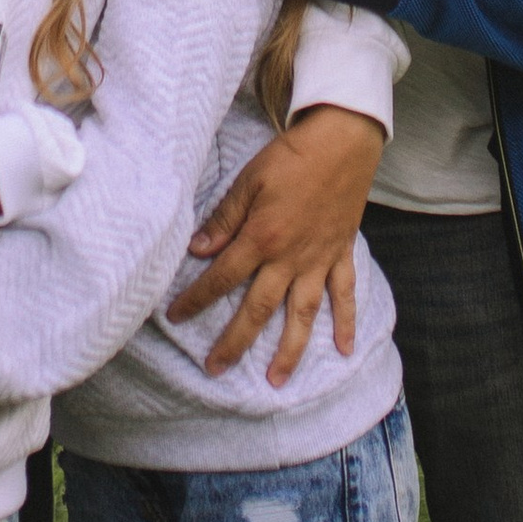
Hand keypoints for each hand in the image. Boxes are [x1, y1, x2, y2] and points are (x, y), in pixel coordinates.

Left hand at [165, 105, 385, 381]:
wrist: (343, 141)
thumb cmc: (292, 157)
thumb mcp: (249, 180)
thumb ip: (224, 218)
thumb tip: (198, 250)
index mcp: (262, 238)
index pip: (222, 277)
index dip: (196, 298)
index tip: (176, 317)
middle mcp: (290, 257)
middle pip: (258, 309)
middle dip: (235, 342)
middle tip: (215, 369)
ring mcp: (318, 259)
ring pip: (302, 314)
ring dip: (289, 349)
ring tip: (276, 380)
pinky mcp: (340, 253)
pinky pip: (344, 294)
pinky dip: (346, 322)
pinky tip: (345, 350)